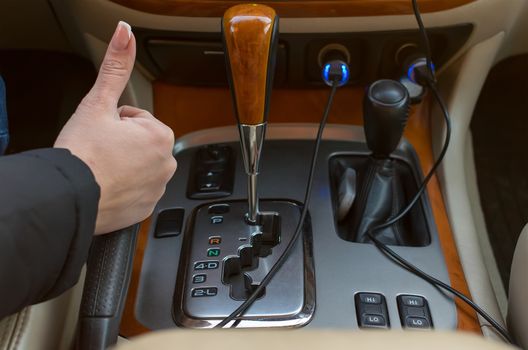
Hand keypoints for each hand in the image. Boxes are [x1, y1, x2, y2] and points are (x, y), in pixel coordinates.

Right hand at [55, 21, 176, 233]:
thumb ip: (115, 67)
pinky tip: (106, 186)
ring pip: (137, 167)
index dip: (116, 122)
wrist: (69, 196)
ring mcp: (157, 188)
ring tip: (102, 168)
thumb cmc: (83, 153)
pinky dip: (123, 188)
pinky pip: (136, 191)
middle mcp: (166, 163)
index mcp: (160, 135)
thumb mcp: (98, 102)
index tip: (103, 133)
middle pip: (139, 143)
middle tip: (100, 151)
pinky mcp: (146, 209)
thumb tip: (125, 35)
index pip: (138, 119)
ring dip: (123, 165)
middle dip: (121, 144)